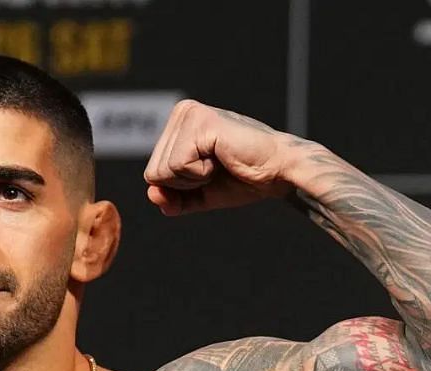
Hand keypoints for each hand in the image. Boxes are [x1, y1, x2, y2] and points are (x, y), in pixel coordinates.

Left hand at [143, 100, 298, 214]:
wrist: (279, 172)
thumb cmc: (243, 178)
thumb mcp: (198, 194)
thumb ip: (171, 198)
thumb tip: (152, 193)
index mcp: (178, 125)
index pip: (152, 173)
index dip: (180, 186)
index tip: (211, 172)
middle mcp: (181, 112)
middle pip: (152, 173)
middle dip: (185, 183)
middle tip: (218, 167)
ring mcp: (189, 114)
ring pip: (161, 171)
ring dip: (193, 178)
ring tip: (220, 161)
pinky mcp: (200, 122)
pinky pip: (177, 166)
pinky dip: (200, 173)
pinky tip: (222, 157)